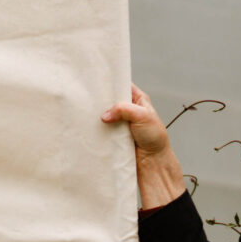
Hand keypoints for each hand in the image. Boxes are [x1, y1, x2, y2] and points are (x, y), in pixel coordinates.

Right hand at [100, 83, 187, 210]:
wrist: (152, 161)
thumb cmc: (154, 137)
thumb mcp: (143, 116)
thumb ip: (124, 110)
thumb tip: (105, 115)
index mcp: (138, 99)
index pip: (122, 84)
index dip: (112, 81)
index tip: (98, 80)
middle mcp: (128, 109)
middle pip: (110, 99)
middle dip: (101, 99)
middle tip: (89, 97)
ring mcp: (119, 122)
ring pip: (104, 114)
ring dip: (97, 115)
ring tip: (86, 112)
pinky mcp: (113, 135)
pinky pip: (102, 128)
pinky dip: (97, 128)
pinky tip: (89, 126)